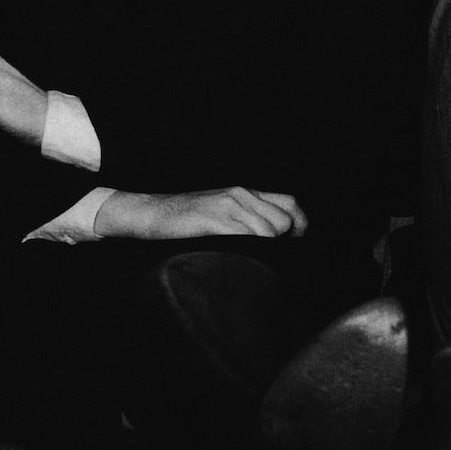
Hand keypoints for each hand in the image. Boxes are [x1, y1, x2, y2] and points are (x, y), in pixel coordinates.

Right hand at [94, 186, 308, 239]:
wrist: (150, 213)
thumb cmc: (186, 218)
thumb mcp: (222, 209)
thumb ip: (246, 216)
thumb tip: (273, 239)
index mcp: (245, 193)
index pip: (290, 203)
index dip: (299, 224)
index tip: (295, 242)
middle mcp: (241, 195)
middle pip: (283, 221)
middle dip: (280, 242)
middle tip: (265, 255)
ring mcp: (227, 206)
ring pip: (268, 231)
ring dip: (263, 249)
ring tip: (247, 257)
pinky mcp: (213, 220)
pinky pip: (246, 236)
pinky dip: (249, 250)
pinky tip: (237, 256)